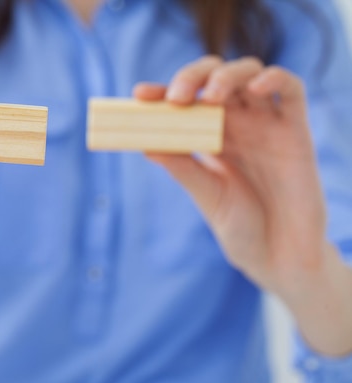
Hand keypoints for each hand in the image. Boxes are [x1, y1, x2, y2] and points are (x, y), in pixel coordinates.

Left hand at [134, 56, 325, 295]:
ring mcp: (266, 124)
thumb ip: (182, 167)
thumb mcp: (206, 195)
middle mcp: (237, 125)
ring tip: (212, 98)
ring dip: (227, 75)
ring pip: (249, 73)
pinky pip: (291, 89)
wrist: (278, 256)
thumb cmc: (239, 226)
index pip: (185, 103)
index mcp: (210, 137)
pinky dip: (274, 78)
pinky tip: (256, 88)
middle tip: (176, 98)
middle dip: (192, 77)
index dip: (162, 93)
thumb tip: (146, 144)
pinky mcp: (296, 130)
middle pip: (215, 77)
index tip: (139, 95)